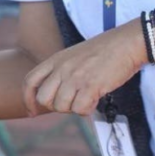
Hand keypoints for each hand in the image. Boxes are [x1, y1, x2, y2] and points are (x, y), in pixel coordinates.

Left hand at [22, 20, 146, 116]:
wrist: (126, 44)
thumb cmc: (103, 52)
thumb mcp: (73, 56)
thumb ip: (61, 72)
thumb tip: (55, 96)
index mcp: (55, 60)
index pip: (30, 81)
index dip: (28, 99)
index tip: (32, 112)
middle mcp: (61, 68)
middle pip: (43, 98)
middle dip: (55, 106)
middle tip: (71, 102)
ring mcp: (75, 77)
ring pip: (61, 106)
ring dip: (73, 108)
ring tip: (86, 98)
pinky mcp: (90, 86)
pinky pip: (80, 109)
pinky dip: (87, 110)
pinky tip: (95, 100)